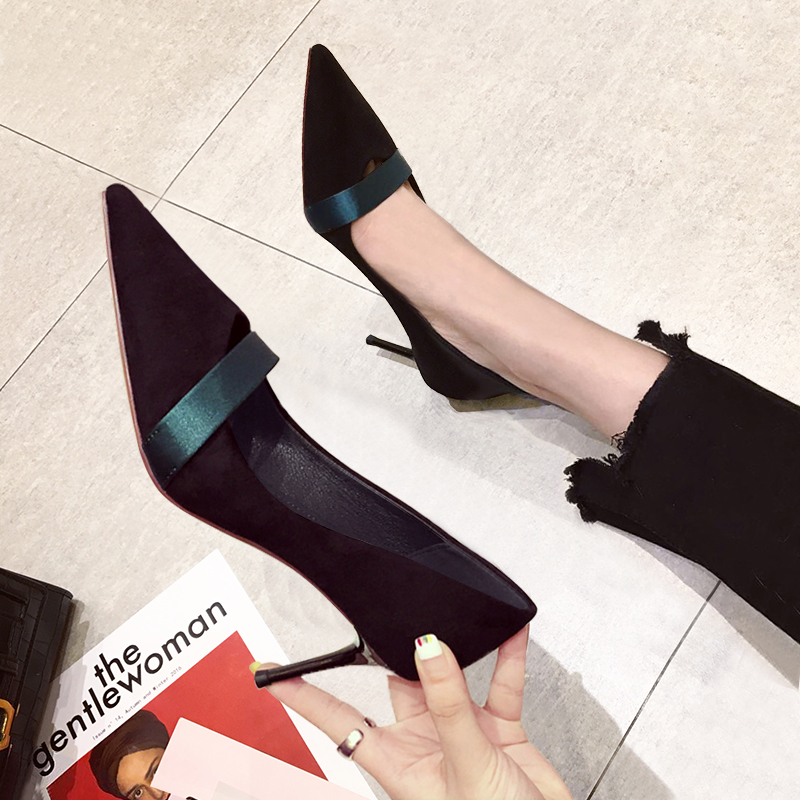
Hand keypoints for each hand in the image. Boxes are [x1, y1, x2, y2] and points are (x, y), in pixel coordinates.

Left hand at [264, 627, 572, 799]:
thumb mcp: (464, 765)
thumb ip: (449, 706)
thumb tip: (428, 650)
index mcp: (396, 761)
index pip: (337, 719)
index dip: (303, 695)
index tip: (272, 672)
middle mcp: (423, 743)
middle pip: (399, 683)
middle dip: (399, 649)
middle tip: (396, 612)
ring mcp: (460, 734)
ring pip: (450, 677)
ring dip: (459, 648)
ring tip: (458, 616)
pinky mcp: (498, 730)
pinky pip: (500, 685)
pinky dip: (507, 658)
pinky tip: (509, 635)